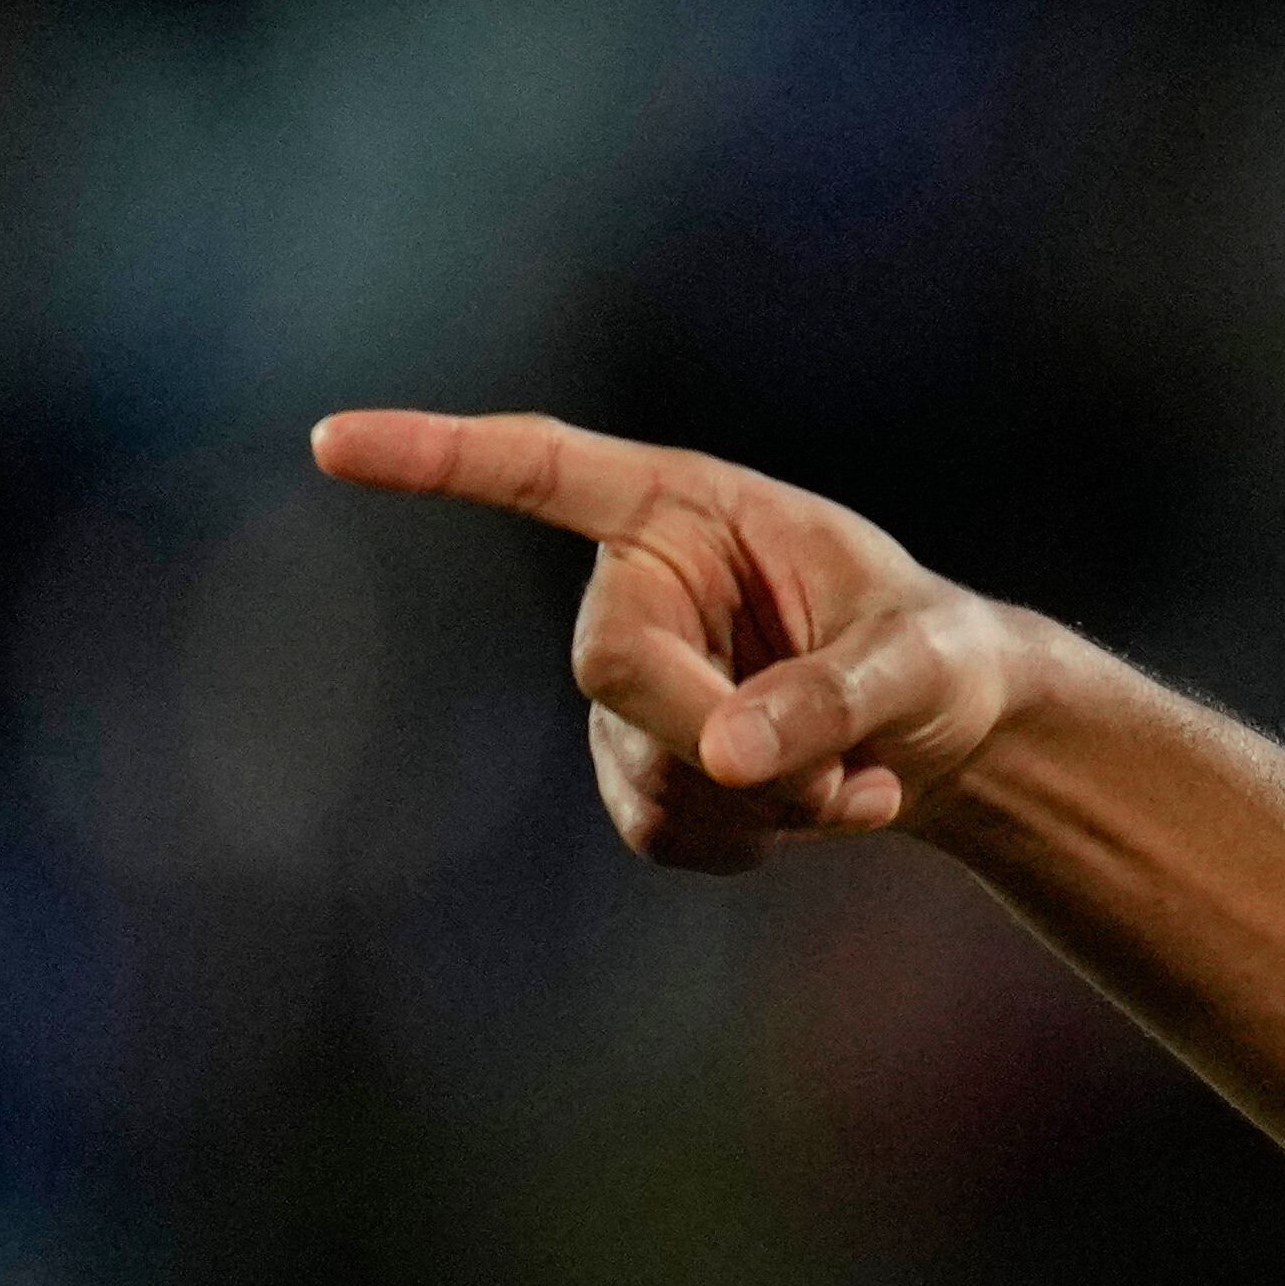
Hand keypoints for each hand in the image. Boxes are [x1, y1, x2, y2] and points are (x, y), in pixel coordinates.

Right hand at [311, 407, 1042, 873]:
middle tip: (842, 771)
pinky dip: (751, 842)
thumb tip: (721, 755)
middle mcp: (638, 589)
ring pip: (644, 770)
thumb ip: (833, 699)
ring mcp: (629, 685)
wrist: (952, 734)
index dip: (439, 457)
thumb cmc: (942, 658)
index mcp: (688, 511)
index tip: (332, 442)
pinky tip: (819, 813)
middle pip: (609, 671)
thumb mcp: (922, 663)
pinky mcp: (639, 767)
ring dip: (764, 805)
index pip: (545, 469)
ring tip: (857, 783)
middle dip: (724, 739)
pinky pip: (661, 830)